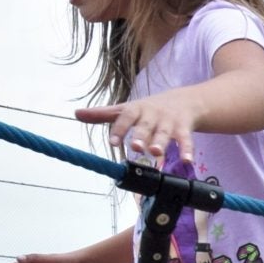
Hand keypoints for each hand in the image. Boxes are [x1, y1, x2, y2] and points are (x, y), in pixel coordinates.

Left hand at [78, 95, 205, 170]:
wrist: (185, 101)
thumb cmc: (150, 109)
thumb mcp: (127, 109)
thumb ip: (103, 114)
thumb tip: (76, 113)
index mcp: (137, 109)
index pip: (126, 117)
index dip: (120, 129)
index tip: (113, 142)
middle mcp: (153, 115)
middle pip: (145, 125)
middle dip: (141, 135)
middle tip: (135, 147)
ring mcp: (169, 122)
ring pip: (165, 133)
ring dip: (161, 142)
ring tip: (156, 152)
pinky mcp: (184, 129)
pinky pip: (186, 141)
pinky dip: (187, 151)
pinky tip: (187, 162)